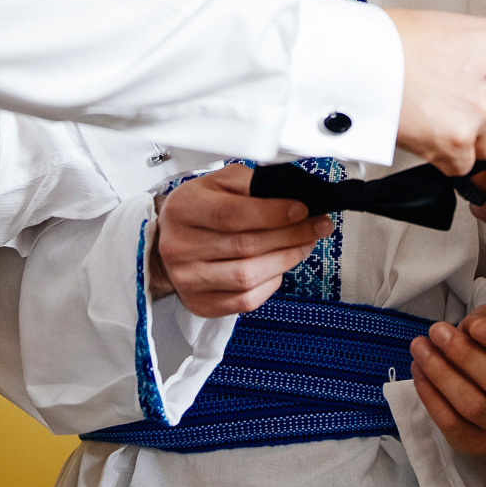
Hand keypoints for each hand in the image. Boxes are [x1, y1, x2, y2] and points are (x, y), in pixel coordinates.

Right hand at [152, 165, 331, 317]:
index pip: (231, 214)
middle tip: (317, 225)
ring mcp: (189, 280)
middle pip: (245, 245)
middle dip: (291, 234)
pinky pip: (246, 300)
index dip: (272, 213)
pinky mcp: (202, 303)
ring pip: (248, 276)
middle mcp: (181, 247)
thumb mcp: (216, 184)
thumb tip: (288, 193)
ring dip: (286, 259)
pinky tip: (280, 266)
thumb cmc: (196, 211)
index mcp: (184, 210)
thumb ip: (248, 183)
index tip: (301, 209)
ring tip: (304, 244)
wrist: (168, 243)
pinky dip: (271, 283)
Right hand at [387, 9, 485, 174]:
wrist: (357, 59)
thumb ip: (480, 56)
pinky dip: (443, 160)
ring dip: (465, 144)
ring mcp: (479, 111)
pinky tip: (422, 135)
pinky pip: (463, 166)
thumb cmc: (390, 41)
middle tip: (454, 116)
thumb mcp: (449, 30)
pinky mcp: (458, 141)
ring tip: (431, 121)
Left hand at [409, 304, 485, 461]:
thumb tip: (465, 330)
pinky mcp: (479, 444)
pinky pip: (452, 424)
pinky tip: (418, 370)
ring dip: (441, 374)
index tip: (473, 325)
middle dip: (464, 355)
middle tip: (437, 331)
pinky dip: (431, 396)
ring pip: (473, 406)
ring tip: (420, 347)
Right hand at [468, 112, 485, 248]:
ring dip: (467, 179)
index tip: (470, 128)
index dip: (474, 129)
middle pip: (471, 154)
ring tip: (479, 178)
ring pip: (470, 181)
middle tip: (468, 156)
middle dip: (465, 155)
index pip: (484, 128)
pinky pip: (481, 209)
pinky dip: (479, 204)